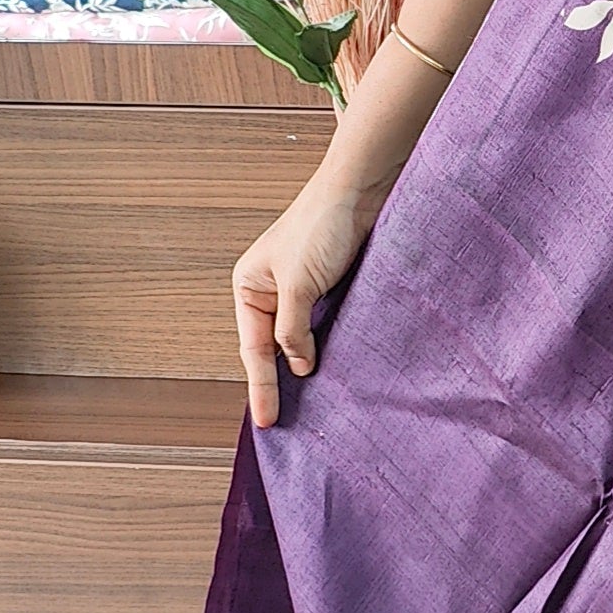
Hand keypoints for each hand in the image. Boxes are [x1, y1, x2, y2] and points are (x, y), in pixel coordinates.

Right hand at [233, 168, 385, 423]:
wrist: (362, 189)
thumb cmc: (323, 225)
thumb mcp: (300, 284)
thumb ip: (293, 330)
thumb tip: (297, 366)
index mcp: (250, 285)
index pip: (254, 349)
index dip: (262, 386)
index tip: (267, 420)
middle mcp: (271, 289)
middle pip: (272, 347)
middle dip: (279, 381)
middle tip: (285, 423)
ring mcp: (302, 289)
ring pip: (300, 339)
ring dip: (306, 366)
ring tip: (310, 408)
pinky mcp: (332, 286)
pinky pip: (324, 327)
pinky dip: (327, 349)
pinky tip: (334, 371)